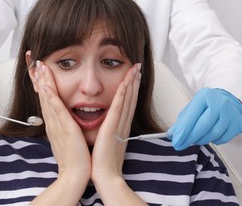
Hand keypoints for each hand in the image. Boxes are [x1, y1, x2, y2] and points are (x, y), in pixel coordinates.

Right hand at [34, 61, 90, 179]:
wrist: (75, 175)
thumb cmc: (75, 158)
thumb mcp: (68, 138)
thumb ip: (66, 127)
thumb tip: (67, 120)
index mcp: (55, 124)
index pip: (48, 100)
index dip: (43, 85)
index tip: (42, 71)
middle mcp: (53, 123)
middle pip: (44, 96)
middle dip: (40, 78)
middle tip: (36, 62)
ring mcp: (57, 125)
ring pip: (48, 99)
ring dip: (44, 82)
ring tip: (41, 67)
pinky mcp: (65, 129)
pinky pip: (57, 110)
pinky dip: (51, 97)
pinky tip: (47, 86)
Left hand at [91, 64, 144, 204]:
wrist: (104, 175)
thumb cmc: (103, 162)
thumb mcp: (108, 143)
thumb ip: (109, 133)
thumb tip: (107, 127)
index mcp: (120, 127)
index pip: (127, 104)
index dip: (131, 89)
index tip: (133, 76)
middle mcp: (122, 123)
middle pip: (130, 98)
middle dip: (134, 82)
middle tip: (138, 67)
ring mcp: (119, 124)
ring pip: (127, 99)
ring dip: (131, 83)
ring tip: (135, 69)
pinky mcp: (113, 126)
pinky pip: (119, 106)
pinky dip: (124, 93)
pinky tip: (126, 82)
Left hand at [168, 88, 241, 149]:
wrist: (226, 99)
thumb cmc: (206, 105)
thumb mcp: (191, 109)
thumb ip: (181, 122)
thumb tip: (171, 135)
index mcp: (204, 96)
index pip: (192, 116)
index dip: (183, 131)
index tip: (176, 142)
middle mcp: (219, 102)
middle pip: (204, 125)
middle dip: (191, 138)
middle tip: (182, 145)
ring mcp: (231, 112)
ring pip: (214, 133)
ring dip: (202, 140)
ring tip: (196, 139)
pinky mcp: (238, 123)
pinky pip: (224, 138)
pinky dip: (214, 141)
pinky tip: (209, 136)